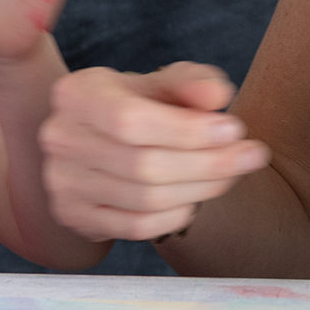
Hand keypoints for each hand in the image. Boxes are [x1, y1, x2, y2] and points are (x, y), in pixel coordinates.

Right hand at [40, 62, 271, 240]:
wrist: (100, 141)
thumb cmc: (139, 106)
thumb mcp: (163, 84)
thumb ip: (192, 82)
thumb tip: (217, 97)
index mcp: (76, 94)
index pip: (131, 120)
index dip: (188, 130)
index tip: (235, 129)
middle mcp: (59, 138)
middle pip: (143, 164)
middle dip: (207, 163)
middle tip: (250, 155)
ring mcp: (62, 182)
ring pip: (144, 198)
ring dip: (200, 189)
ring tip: (230, 174)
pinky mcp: (74, 216)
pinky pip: (136, 226)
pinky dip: (176, 216)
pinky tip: (196, 198)